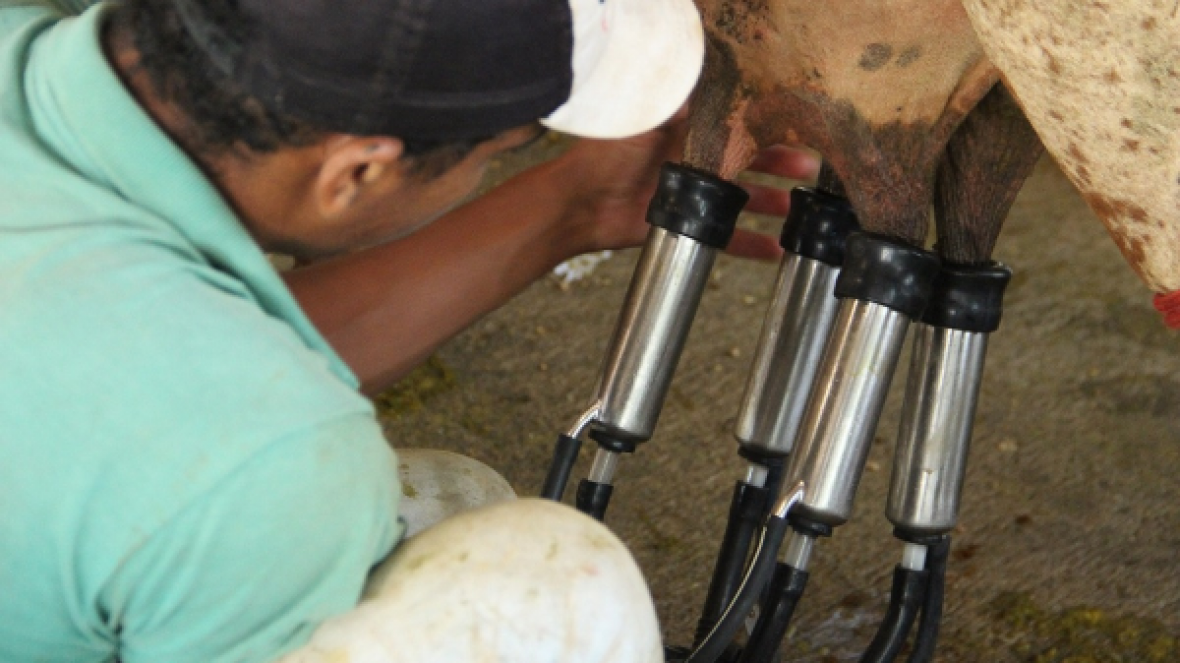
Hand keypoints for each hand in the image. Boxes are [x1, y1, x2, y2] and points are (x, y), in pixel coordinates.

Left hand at [555, 117, 819, 260]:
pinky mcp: (685, 226)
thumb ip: (679, 102)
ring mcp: (691, 195)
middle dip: (781, 163)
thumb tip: (712, 78)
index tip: (795, 126)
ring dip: (772, 203)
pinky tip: (774, 250)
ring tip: (802, 211)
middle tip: (811, 169)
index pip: (736, 123)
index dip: (766, 125)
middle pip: (748, 160)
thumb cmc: (604, 155)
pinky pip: (723, 236)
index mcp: (687, 129)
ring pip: (743, 199)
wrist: (578, 204)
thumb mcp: (646, 118)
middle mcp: (693, 159)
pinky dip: (748, 244)